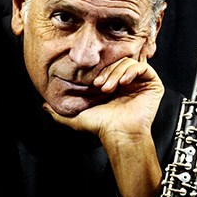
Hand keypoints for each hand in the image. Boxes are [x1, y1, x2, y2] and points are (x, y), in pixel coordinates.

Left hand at [43, 57, 163, 140]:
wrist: (119, 134)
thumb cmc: (102, 127)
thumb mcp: (75, 118)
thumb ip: (59, 112)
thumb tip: (44, 106)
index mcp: (112, 85)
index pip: (106, 66)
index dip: (99, 71)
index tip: (93, 84)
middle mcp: (127, 82)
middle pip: (117, 62)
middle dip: (108, 71)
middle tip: (100, 86)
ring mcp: (140, 82)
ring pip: (129, 63)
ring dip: (117, 72)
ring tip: (110, 87)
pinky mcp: (152, 84)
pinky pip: (143, 67)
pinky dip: (131, 70)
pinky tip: (123, 82)